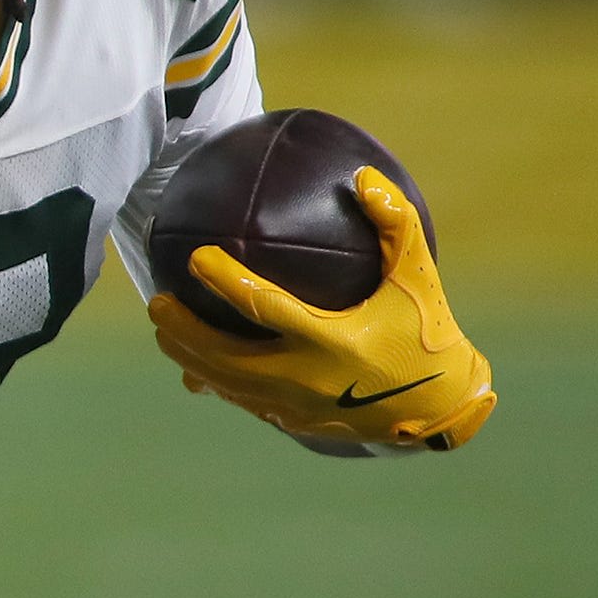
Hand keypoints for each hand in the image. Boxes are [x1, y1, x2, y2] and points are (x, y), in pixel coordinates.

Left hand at [147, 166, 495, 449]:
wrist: (440, 410)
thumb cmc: (428, 335)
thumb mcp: (419, 278)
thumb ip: (396, 225)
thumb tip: (363, 175)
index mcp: (332, 340)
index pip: (264, 307)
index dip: (226, 281)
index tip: (197, 257)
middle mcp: (304, 378)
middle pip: (223, 355)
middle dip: (184, 329)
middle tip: (157, 300)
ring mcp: (293, 405)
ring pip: (223, 382)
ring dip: (187, 355)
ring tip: (162, 326)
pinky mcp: (290, 421)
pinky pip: (239, 399)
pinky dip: (211, 380)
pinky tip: (190, 365)